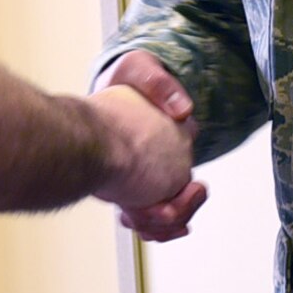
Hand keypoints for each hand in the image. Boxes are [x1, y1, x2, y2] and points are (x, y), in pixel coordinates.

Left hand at [94, 52, 205, 240]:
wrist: (103, 90)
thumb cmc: (123, 77)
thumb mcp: (138, 68)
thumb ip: (158, 83)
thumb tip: (184, 110)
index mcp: (182, 131)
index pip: (190, 173)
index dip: (181, 198)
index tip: (164, 206)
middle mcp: (176, 155)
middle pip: (181, 201)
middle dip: (165, 217)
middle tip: (140, 218)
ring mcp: (159, 170)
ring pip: (168, 212)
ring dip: (155, 224)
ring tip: (132, 220)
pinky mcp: (140, 179)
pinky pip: (151, 210)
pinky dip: (145, 221)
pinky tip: (127, 218)